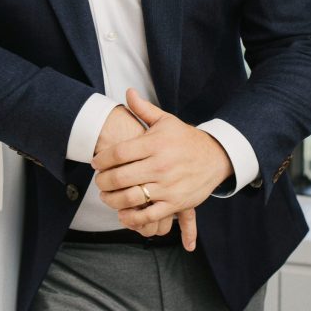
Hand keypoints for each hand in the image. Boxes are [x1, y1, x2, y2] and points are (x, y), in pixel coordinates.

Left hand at [94, 105, 177, 238]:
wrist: (216, 157)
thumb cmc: (186, 139)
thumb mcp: (166, 121)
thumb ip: (144, 109)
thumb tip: (128, 92)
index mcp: (156, 144)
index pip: (119, 152)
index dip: (101, 159)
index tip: (94, 162)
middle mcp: (161, 165)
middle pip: (121, 177)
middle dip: (103, 181)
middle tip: (98, 182)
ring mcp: (168, 186)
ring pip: (131, 198)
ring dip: (112, 200)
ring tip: (106, 196)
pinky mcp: (176, 203)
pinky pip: (149, 215)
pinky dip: (132, 218)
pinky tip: (123, 214)